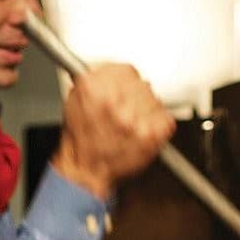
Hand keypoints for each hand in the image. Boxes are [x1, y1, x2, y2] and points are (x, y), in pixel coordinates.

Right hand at [51, 64, 175, 198]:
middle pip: (142, 85)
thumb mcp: (75, 100)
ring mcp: (136, 118)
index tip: (124, 86)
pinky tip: (140, 132)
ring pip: (154, 100)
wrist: (87, 171)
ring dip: (146, 111)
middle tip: (124, 111)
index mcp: (94, 88)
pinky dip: (156, 125)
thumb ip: (93, 79)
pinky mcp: (153, 134)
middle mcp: (116, 102)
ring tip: (130, 125)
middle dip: (135, 96)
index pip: (127, 70)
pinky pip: (164, 118)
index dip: (126, 80)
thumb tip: (106, 68)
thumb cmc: (82, 141)